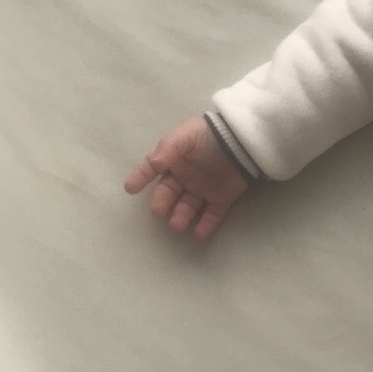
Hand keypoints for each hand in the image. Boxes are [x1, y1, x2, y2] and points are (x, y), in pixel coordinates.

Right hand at [125, 116, 249, 240]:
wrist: (242, 140)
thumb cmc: (209, 135)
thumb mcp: (185, 136)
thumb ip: (167, 150)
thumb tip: (152, 165)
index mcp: (174, 159)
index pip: (152, 168)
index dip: (140, 177)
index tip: (130, 189)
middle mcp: (186, 176)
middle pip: (169, 192)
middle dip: (162, 203)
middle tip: (158, 211)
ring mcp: (203, 189)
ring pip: (188, 207)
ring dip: (181, 217)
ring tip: (177, 226)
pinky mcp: (222, 199)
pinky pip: (212, 215)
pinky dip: (205, 226)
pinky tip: (198, 236)